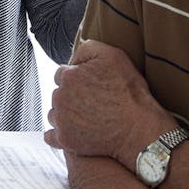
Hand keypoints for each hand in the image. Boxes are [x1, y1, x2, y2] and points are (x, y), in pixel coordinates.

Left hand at [45, 39, 170, 162]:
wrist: (137, 127)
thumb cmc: (128, 92)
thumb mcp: (113, 56)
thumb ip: (89, 48)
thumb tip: (76, 53)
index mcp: (69, 76)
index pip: (63, 74)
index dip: (77, 78)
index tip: (90, 86)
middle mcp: (60, 98)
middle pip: (58, 94)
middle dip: (70, 96)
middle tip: (92, 102)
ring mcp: (61, 120)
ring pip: (54, 114)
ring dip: (65, 115)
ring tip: (86, 118)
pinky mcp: (64, 140)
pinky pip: (50, 137)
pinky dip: (58, 134)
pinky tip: (72, 132)